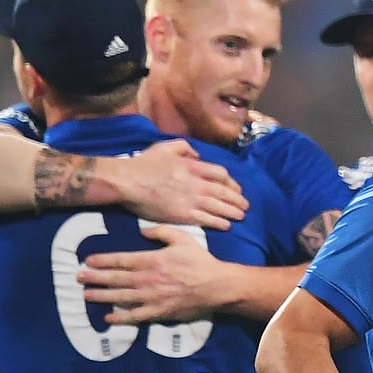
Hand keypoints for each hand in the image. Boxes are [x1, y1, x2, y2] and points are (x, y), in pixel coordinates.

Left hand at [79, 224, 226, 323]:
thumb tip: (142, 231)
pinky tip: (108, 317)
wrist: (216, 286)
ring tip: (86, 295)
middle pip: (116, 279)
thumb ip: (161, 232)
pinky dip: (121, 317)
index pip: (121, 260)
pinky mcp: (159, 312)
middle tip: (78, 278)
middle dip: (95, 278)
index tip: (88, 261)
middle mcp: (147, 279)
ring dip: (102, 296)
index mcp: (152, 260)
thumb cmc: (200, 261)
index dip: (102, 261)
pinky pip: (136, 316)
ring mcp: (152, 297)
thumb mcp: (182, 238)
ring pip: (121, 297)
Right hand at [113, 140, 247, 228]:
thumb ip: (185, 147)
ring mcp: (190, 200)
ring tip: (241, 216)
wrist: (127, 182)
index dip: (231, 182)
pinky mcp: (183, 215)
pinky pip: (206, 220)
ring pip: (219, 207)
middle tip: (245, 205)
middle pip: (224, 192)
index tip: (236, 188)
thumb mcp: (165, 146)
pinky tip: (226, 225)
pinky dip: (219, 222)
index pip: (221, 174)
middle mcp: (196, 183)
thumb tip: (198, 155)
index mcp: (193, 166)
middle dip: (238, 199)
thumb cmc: (144, 164)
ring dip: (232, 212)